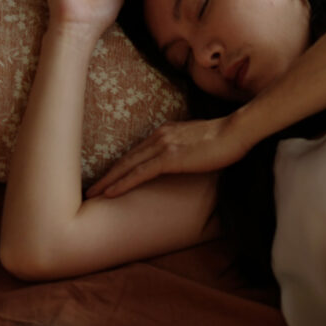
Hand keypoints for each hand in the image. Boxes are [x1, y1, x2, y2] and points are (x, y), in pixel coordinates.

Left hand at [85, 114, 250, 197]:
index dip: (119, 166)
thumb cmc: (225, 140)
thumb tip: (186, 160)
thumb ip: (187, 149)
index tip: (107, 178)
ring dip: (107, 181)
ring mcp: (163, 146)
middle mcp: (159, 136)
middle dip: (106, 174)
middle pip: (126, 158)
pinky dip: (122, 184)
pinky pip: (140, 173)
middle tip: (89, 189)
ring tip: (92, 194)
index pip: (136, 152)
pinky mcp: (170, 157)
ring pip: (127, 166)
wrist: (237, 132)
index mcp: (165, 132)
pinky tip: (110, 193)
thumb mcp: (199, 142)